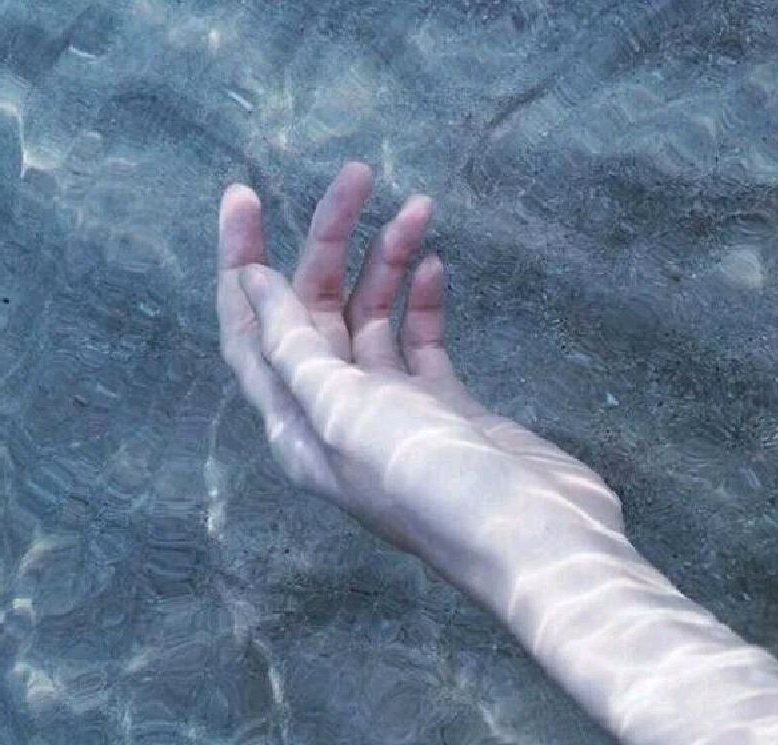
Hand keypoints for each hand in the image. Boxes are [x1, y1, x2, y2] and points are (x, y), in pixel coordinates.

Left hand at [216, 163, 623, 593]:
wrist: (537, 537)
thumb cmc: (434, 481)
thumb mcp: (347, 415)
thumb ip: (295, 351)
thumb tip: (254, 287)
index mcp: (300, 425)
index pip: (251, 332)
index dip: (240, 265)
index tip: (244, 196)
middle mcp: (338, 416)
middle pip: (314, 314)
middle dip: (329, 243)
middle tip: (358, 175)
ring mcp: (395, 411)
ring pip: (372, 319)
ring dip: (386, 262)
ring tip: (418, 207)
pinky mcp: (446, 407)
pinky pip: (419, 341)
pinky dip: (422, 302)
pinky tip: (435, 266)